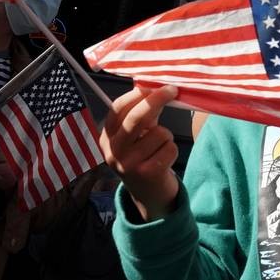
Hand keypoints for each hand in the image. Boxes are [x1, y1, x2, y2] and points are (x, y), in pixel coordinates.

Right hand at [99, 85, 180, 221]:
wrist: (149, 194)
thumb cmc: (145, 156)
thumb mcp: (136, 136)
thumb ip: (141, 114)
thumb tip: (153, 86)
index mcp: (107, 138)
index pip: (117, 109)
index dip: (136, 95)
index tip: (154, 85)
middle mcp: (112, 151)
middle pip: (136, 118)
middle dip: (156, 100)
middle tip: (172, 90)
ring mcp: (128, 164)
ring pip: (160, 133)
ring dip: (167, 137)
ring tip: (159, 148)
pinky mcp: (146, 174)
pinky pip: (170, 148)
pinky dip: (172, 151)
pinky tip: (163, 160)